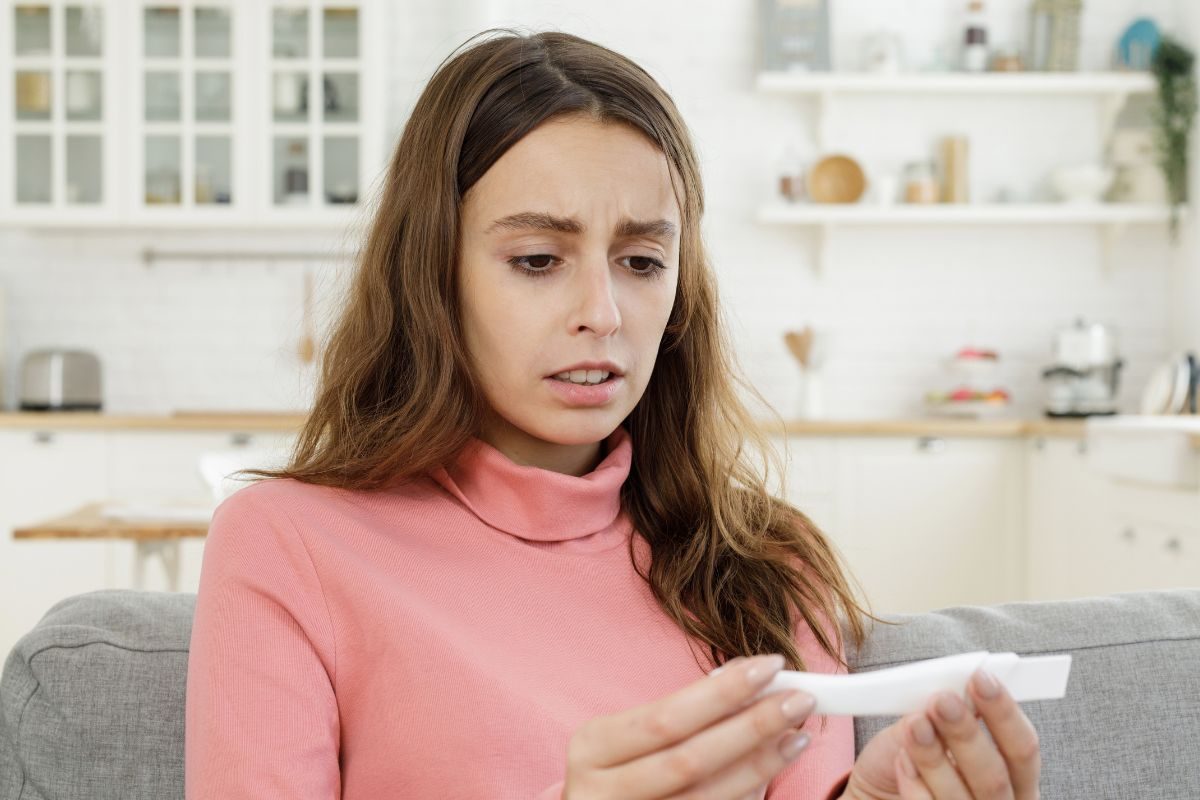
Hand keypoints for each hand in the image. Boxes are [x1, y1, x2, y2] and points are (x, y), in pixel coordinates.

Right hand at [562, 653, 815, 799]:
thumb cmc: (616, 769)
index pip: (665, 718)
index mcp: (592, 748)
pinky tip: (771, 773)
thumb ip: (683, 710)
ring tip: (797, 736)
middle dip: (751, 727)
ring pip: (704, 798)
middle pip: (689, 759)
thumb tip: (749, 675)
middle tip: (799, 699)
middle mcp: (602, 792)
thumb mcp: (629, 735)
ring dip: (759, 766)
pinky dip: (744, 794)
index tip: (769, 667)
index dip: (721, 694)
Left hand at [841, 668, 1041, 799]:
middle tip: (942, 701)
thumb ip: (948, 712)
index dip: (1004, 712)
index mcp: (1015, 775)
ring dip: (935, 757)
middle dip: (967, 734)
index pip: (1024, 746)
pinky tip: (902, 760)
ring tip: (914, 726)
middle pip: (995, 775)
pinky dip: (915, 784)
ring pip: (961, 797)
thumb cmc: (914, 755)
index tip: (981, 679)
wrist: (879, 793)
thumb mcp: (932, 727)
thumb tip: (953, 687)